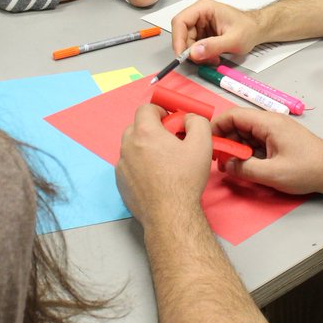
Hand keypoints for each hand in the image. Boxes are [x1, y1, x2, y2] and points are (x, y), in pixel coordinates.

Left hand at [117, 104, 213, 223]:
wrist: (170, 213)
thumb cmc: (184, 180)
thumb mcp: (202, 144)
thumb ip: (197, 122)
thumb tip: (188, 118)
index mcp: (145, 132)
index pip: (146, 109)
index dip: (160, 111)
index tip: (170, 122)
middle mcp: (128, 146)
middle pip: (136, 127)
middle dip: (152, 129)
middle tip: (169, 141)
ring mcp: (122, 165)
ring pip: (131, 146)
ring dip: (144, 147)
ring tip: (163, 161)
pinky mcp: (120, 181)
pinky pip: (128, 165)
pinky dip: (139, 165)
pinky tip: (155, 177)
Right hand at [169, 0, 262, 62]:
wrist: (257, 30)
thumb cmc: (249, 29)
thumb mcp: (233, 40)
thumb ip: (213, 46)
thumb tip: (194, 53)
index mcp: (204, 8)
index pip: (180, 21)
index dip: (178, 39)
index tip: (182, 55)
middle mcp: (199, 15)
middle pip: (182, 34)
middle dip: (190, 50)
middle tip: (201, 60)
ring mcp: (200, 24)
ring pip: (187, 42)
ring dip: (197, 55)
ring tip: (212, 59)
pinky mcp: (202, 34)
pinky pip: (194, 47)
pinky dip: (201, 55)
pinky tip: (213, 57)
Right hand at [210, 108, 322, 194]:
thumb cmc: (307, 169)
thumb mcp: (273, 174)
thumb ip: (245, 169)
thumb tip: (225, 165)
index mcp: (268, 123)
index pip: (234, 115)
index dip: (217, 127)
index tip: (207, 143)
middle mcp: (270, 122)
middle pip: (238, 124)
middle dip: (225, 140)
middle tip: (218, 159)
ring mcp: (275, 131)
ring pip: (245, 133)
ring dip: (236, 147)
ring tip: (230, 165)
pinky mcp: (278, 140)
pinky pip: (255, 141)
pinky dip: (247, 151)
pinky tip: (245, 165)